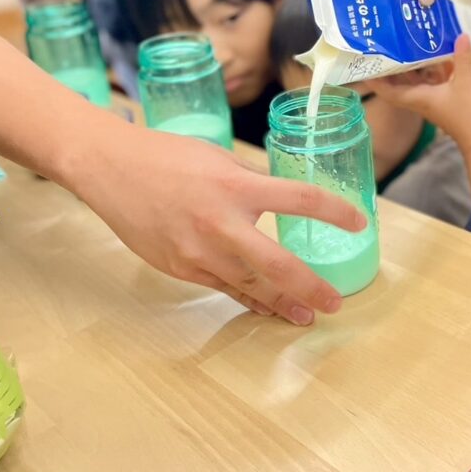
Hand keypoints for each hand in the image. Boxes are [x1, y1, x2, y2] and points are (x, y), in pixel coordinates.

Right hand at [69, 124, 367, 326]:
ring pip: (251, 286)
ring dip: (283, 304)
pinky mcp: (181, 269)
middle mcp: (221, 223)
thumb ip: (251, 184)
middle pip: (279, 265)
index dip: (336, 213)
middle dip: (312, 288)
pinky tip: (267, 309)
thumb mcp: (219, 158)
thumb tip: (282, 202)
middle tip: (336, 302)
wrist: (111, 170)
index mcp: (236, 185)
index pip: (301, 200)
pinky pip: (223, 288)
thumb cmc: (167, 157)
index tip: (360, 222)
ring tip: (307, 315)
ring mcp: (198, 252)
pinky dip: (248, 299)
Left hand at [373, 37, 470, 202]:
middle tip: (384, 47)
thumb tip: (461, 35)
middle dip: (390, 67)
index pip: (388, 91)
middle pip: (398, 82)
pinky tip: (435, 55)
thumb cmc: (468, 115)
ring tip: (405, 45)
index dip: (375, 81)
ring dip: (410, 66)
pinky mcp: (440, 98)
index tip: (365, 67)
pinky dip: (429, 70)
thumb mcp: (466, 83)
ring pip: (414, 81)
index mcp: (417, 97)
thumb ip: (462, 59)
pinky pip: (429, 82)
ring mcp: (429, 99)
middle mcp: (419, 98)